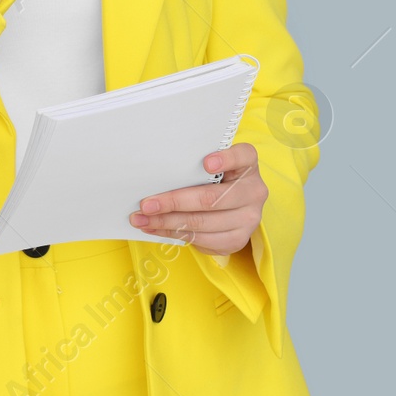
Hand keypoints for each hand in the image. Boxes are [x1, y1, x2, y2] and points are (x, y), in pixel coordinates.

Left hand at [129, 142, 266, 257]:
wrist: (232, 207)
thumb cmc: (212, 179)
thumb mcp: (207, 167)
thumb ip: (192, 164)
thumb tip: (154, 173)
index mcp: (247, 165)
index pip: (243, 156)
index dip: (226, 159)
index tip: (206, 163)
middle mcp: (253, 191)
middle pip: (210, 198)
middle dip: (173, 202)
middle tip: (146, 204)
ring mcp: (249, 218)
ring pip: (202, 222)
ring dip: (166, 222)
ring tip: (142, 219)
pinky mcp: (238, 239)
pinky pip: (202, 239)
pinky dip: (173, 233)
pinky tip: (155, 228)